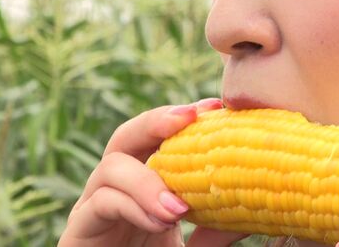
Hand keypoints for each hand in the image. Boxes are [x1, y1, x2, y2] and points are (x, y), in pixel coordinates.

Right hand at [59, 99, 248, 246]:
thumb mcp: (195, 244)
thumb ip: (217, 228)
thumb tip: (258, 208)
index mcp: (144, 184)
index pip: (159, 138)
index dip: (183, 118)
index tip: (214, 106)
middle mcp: (117, 188)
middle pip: (127, 136)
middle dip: (156, 120)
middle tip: (187, 118)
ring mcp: (94, 207)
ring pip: (112, 166)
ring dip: (148, 181)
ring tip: (178, 209)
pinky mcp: (79, 229)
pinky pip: (101, 203)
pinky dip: (133, 207)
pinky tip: (159, 221)